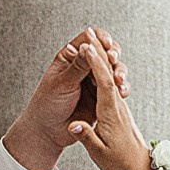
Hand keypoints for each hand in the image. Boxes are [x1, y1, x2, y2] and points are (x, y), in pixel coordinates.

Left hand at [6, 28, 113, 169]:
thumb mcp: (62, 83)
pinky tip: (122, 92)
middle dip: (113, 55)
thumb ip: (77, 66)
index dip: (100, 38)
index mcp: (70, 57)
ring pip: (113, 69)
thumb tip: (88, 45)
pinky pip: (116, 88)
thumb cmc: (47, 104)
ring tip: (119, 80)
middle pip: (105, 52)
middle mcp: (83, 66)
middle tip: (113, 61)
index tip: (107, 44)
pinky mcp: (102, 95)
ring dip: (119, 72)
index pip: (88, 39)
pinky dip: (122, 88)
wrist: (49, 131)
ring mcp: (94, 80)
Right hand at [65, 27, 152, 169]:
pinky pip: (110, 82)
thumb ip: (86, 136)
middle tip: (89, 31)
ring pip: (110, 74)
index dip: (97, 63)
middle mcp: (118, 104)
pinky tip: (99, 59)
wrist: (139, 167)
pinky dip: (103, 67)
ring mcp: (119, 104)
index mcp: (112, 113)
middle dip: (99, 50)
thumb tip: (75, 125)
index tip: (87, 47)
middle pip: (109, 71)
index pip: (104, 82)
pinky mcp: (118, 107)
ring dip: (102, 55)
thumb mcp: (99, 152)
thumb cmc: (119, 161)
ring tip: (91, 38)